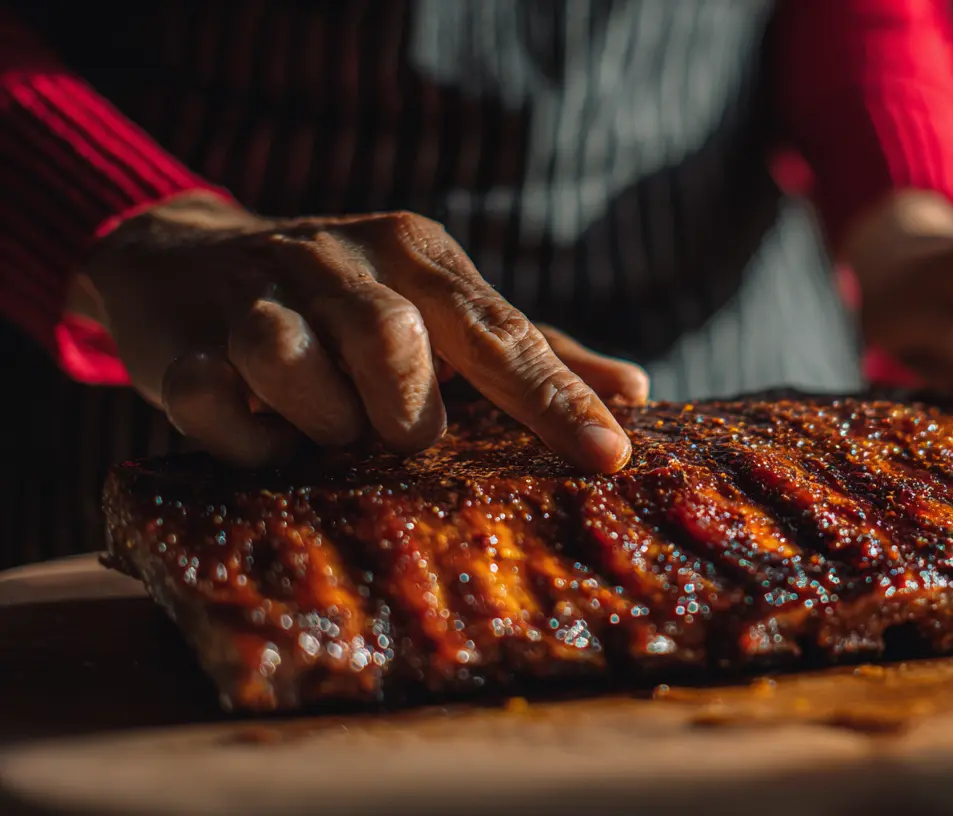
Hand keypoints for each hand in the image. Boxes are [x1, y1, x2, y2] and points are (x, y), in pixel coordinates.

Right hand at [82, 193, 647, 469]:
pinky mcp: (177, 338)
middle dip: (404, 410)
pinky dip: (241, 437)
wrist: (184, 258)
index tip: (609, 456)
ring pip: (289, 357)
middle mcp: (339, 258)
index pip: (502, 332)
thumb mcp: (439, 310)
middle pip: (392, 340)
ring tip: (329, 430)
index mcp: (416, 253)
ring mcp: (253, 291)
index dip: (556, 399)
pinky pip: (207, 395)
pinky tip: (260, 439)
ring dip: (319, 418)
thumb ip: (532, 354)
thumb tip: (634, 392)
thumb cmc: (348, 303)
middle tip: (402, 435)